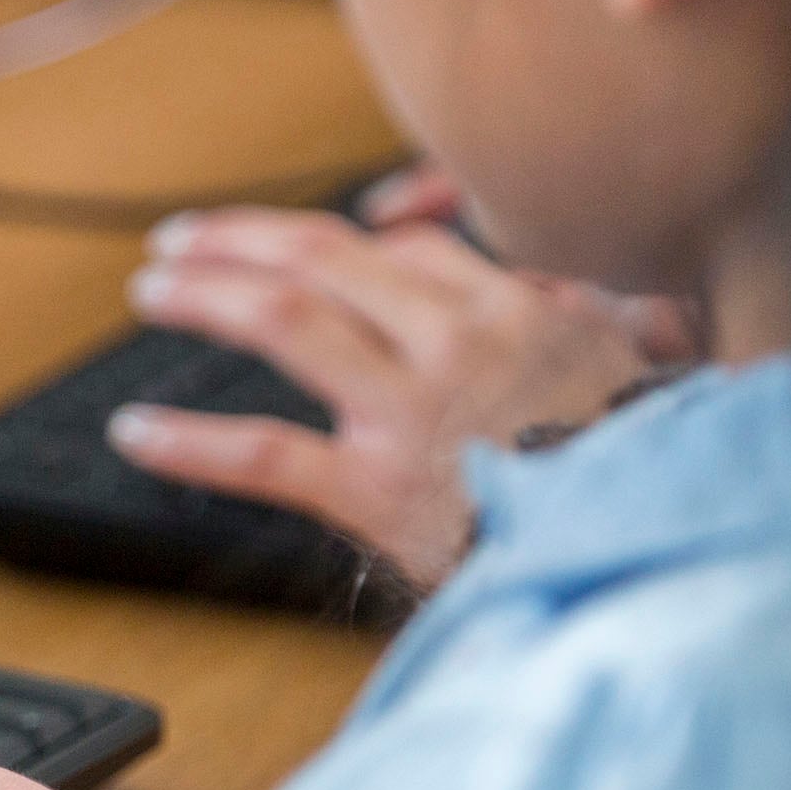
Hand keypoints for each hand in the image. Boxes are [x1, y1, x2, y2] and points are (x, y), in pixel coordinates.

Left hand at [109, 201, 692, 588]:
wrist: (653, 549)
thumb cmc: (648, 470)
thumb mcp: (647, 367)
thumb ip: (610, 322)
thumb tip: (616, 307)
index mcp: (517, 308)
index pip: (406, 251)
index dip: (340, 244)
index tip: (294, 254)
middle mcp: (457, 341)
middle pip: (327, 259)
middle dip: (242, 240)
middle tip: (181, 240)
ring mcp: (412, 411)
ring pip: (288, 323)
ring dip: (207, 296)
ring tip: (152, 290)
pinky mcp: (379, 488)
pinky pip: (268, 455)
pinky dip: (192, 443)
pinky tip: (137, 433)